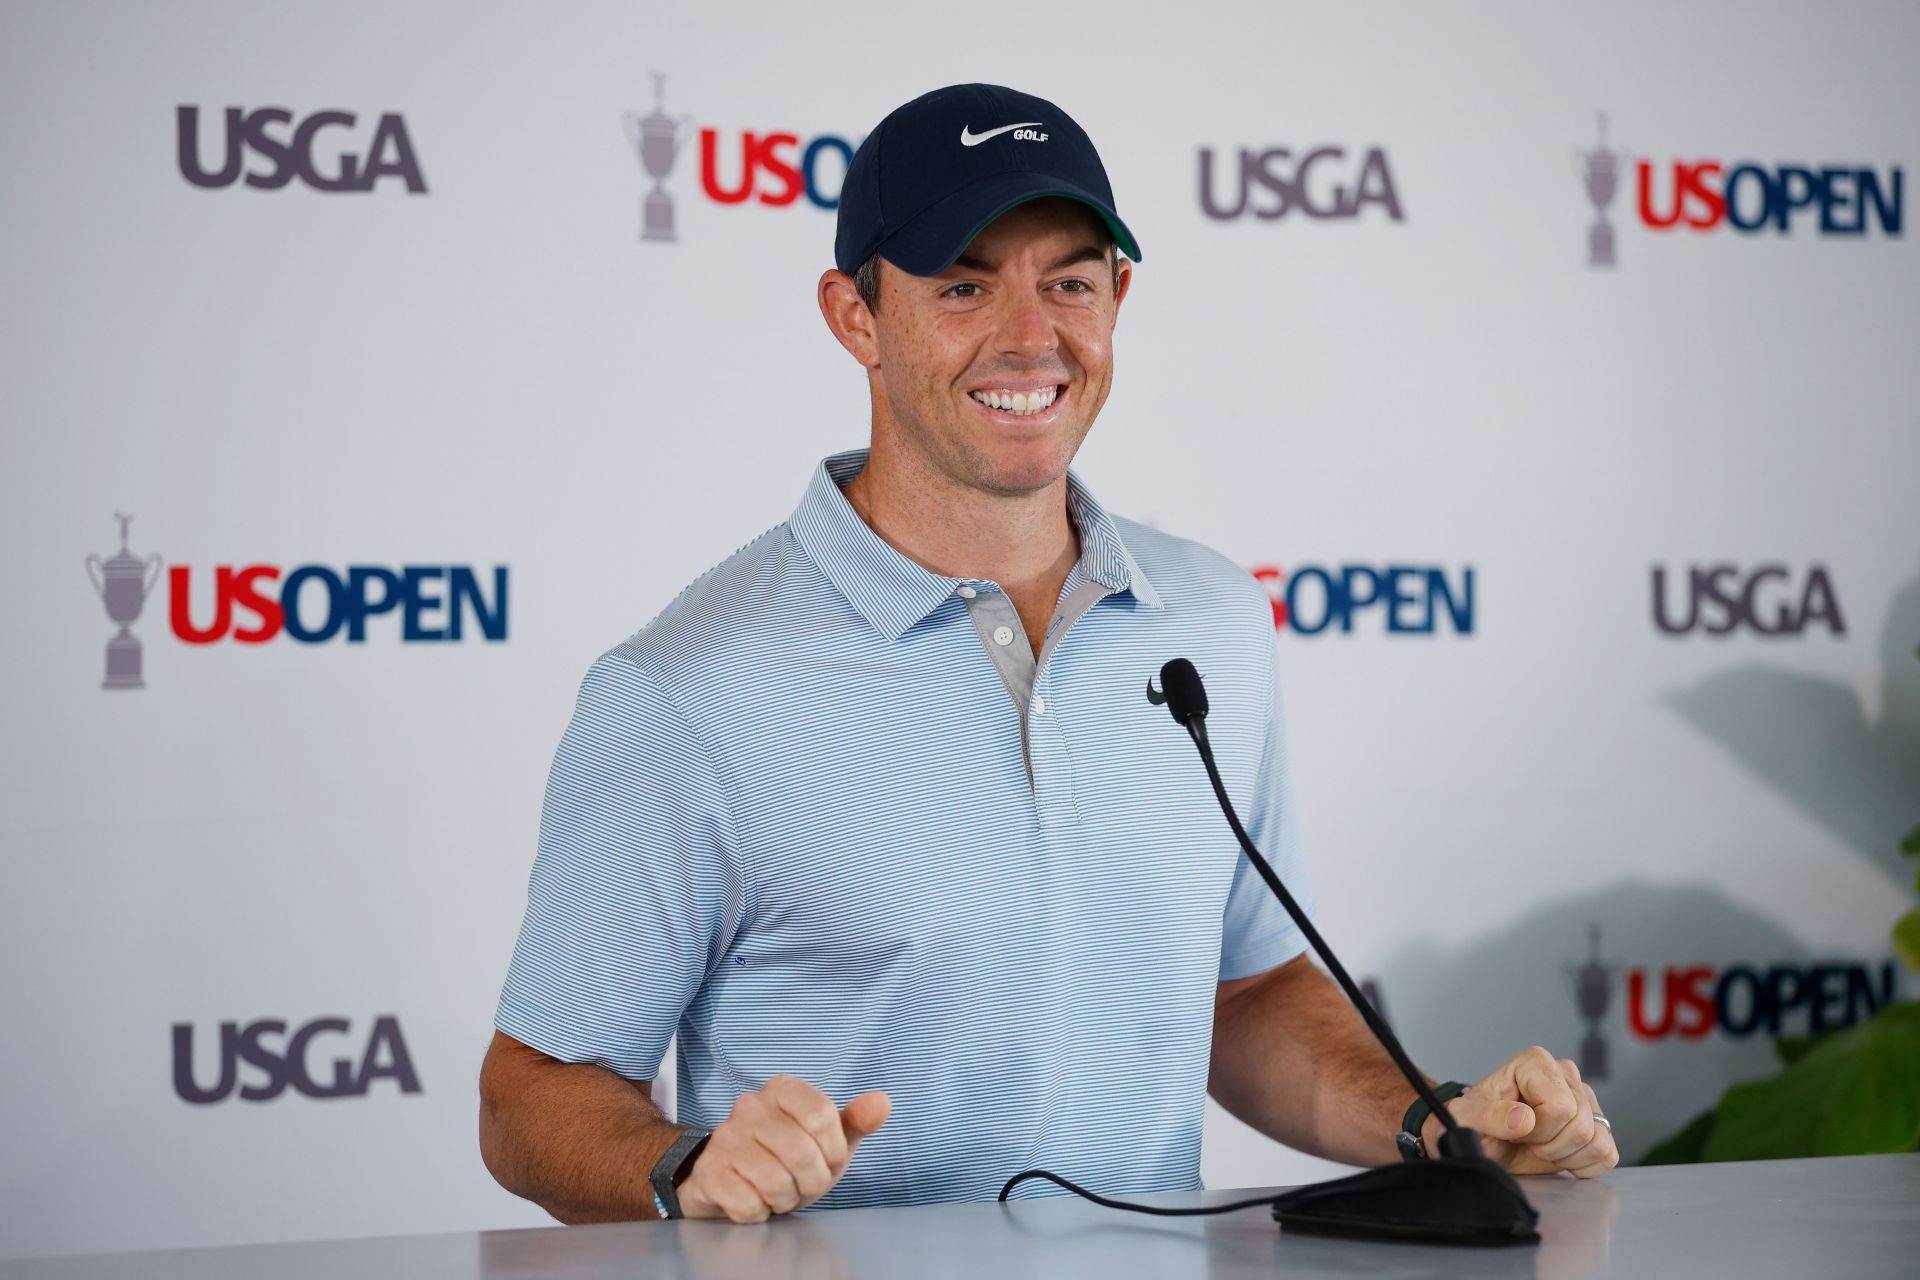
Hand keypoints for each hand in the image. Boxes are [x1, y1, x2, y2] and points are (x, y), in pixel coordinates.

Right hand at [676, 1074, 891, 1221]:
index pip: (823, 1117)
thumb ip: (855, 1121)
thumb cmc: (785, 1156)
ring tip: (779, 1190)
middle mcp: (749, 1105)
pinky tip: (755, 1198)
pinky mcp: (708, 1172)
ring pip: (776, 1183)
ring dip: (786, 1199)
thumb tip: (883, 1101)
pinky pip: (749, 1205)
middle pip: (802, 1153)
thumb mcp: (826, 1139)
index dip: (833, 1151)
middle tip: (802, 1182)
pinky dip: (761, 1212)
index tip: (829, 1160)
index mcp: (783, 1089)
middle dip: (812, 1181)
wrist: (728, 1178)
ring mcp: (725, 1138)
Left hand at [1425, 1046, 1617, 1177]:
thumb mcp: (1467, 1120)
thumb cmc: (1474, 1125)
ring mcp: (1585, 1099)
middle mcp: (1565, 1074)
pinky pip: (1608, 1154)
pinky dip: (1583, 1165)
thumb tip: (1524, 1119)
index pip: (1559, 1105)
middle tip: (1526, 1141)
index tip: (1515, 1130)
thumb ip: (1489, 1116)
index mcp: (1535, 1063)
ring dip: (1565, 1155)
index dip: (1538, 1129)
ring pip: (1597, 1140)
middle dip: (1549, 1145)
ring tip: (1540, 1147)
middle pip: (1580, 1125)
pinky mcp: (1597, 1124)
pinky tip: (1559, 1156)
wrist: (1485, 1144)